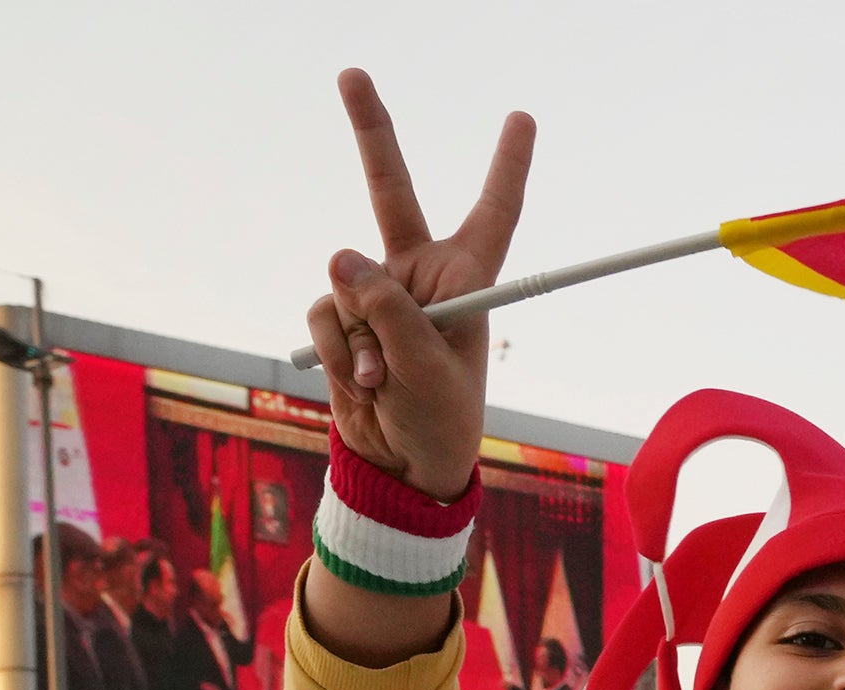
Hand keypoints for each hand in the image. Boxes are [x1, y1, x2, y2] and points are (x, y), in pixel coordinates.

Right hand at [304, 70, 530, 501]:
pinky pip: (323, 313)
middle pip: (391, 190)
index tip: (522, 117)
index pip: (494, 214)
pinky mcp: (342, 315)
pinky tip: (361, 381)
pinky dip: (337, 350)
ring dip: (358, 337)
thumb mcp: (426, 372)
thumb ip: (389, 315)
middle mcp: (421, 274)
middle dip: (370, 130)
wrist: (400, 463)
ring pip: (344, 283)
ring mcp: (377, 291)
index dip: (508, 167)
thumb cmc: (438, 420)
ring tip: (386, 379)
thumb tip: (341, 257)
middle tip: (350, 72)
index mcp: (468, 282)